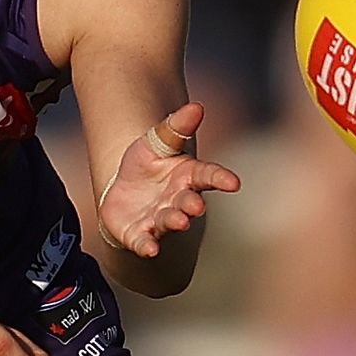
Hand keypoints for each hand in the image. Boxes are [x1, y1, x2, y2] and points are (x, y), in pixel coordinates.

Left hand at [98, 102, 240, 257]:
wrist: (121, 193)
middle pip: (189, 202)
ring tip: (180, 220)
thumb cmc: (146, 166)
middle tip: (197, 206)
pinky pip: (144, 242)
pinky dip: (147, 246)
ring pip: (170, 221)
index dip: (221, 178)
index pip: (208, 175)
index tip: (234, 183)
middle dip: (193, 204)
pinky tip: (150, 249)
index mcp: (187, 176)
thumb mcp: (156, 141)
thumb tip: (197, 106)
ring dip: (175, 221)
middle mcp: (178, 200)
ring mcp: (160, 219)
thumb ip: (176, 127)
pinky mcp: (140, 235)